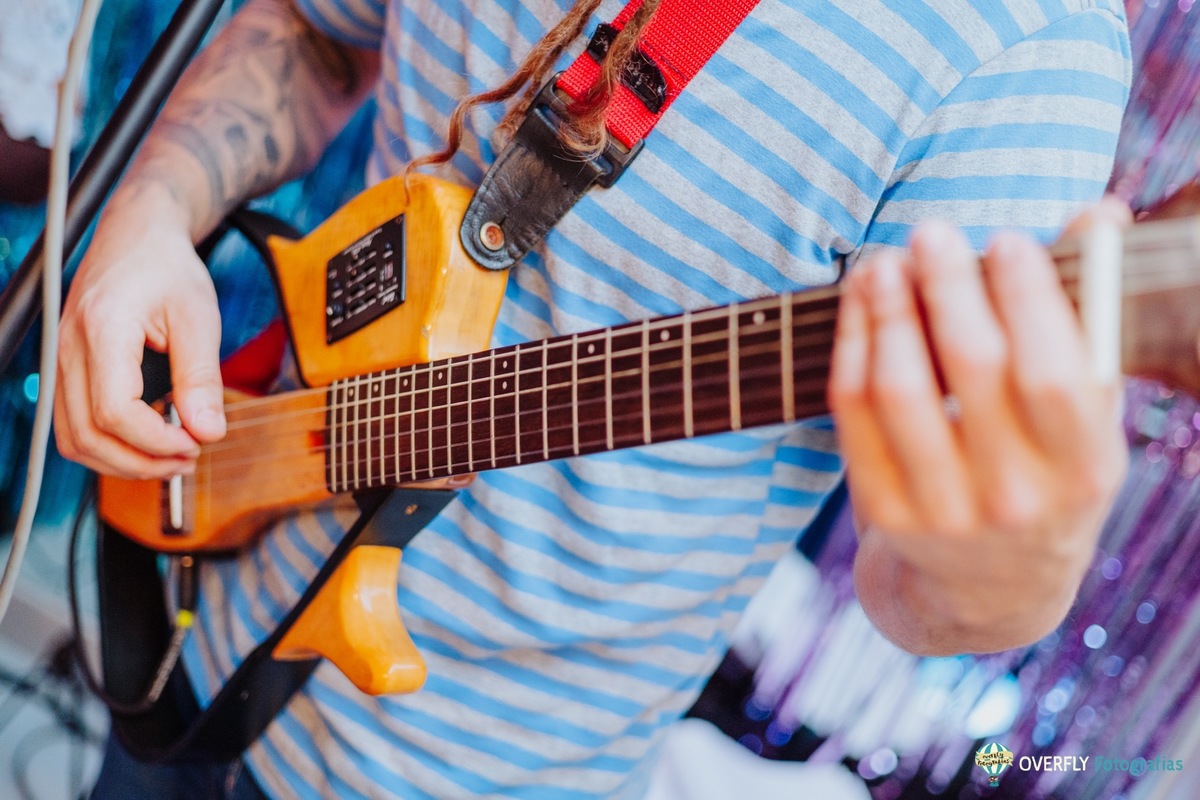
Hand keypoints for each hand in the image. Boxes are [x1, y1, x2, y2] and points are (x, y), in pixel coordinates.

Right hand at [56, 190, 225, 478]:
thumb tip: (209, 433)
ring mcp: (60, 359)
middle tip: (189, 459)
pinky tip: (147, 444)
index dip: (155, 442)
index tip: (196, 445)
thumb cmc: (168, 267)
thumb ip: (201, 378)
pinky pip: (72, 425)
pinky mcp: (66, 368)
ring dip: (121, 462)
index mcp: (104, 330)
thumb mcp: (199, 318)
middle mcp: (69, 347)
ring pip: (73, 439)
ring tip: (172, 457)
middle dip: (141, 462)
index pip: (114, 412)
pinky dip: (106, 447)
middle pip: (87, 435)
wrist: (137, 233)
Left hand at [829, 201, 1130, 653]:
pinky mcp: (883, 513)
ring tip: (884, 261)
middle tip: (932, 233)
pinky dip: (851, 348)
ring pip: (899, 387)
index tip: (1005, 241)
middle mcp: (1014, 497)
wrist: (989, 591)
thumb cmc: (1047, 476)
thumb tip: (1098, 213)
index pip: (1052, 371)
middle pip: (971, 367)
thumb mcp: (1086, 420)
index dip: (1026, 298)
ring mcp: (942, 511)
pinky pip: (853, 414)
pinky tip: (859, 306)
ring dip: (886, 311)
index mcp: (1084, 471)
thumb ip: (1091, 320)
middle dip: (947, 286)